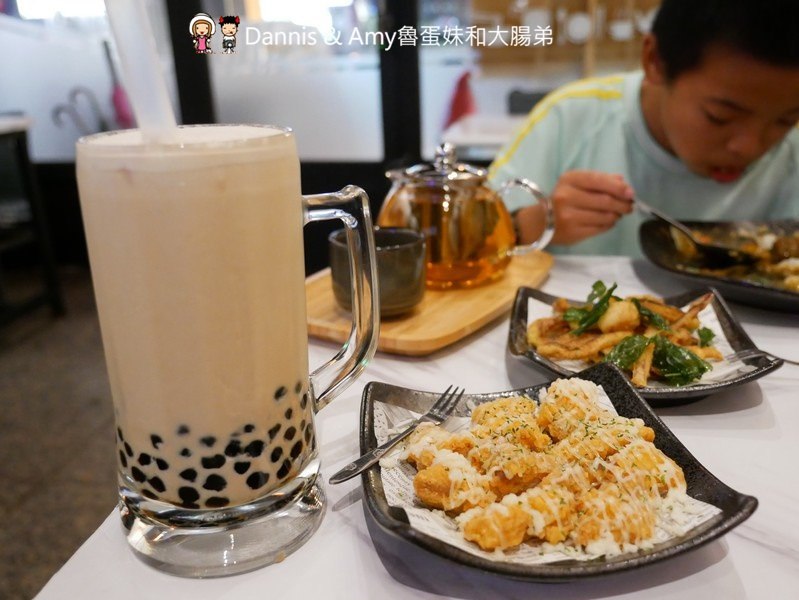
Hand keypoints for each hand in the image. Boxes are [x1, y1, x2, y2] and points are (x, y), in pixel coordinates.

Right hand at [515, 171, 633, 245]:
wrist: (540, 222)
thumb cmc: (563, 200)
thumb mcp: (577, 184)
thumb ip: (600, 180)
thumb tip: (623, 182)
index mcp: (569, 180)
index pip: (598, 180)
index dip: (618, 187)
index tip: (631, 193)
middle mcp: (566, 197)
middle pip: (604, 200)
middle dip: (622, 204)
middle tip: (629, 206)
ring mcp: (569, 216)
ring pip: (604, 216)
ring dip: (616, 215)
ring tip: (618, 214)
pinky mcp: (573, 232)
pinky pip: (600, 228)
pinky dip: (609, 224)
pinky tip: (608, 221)